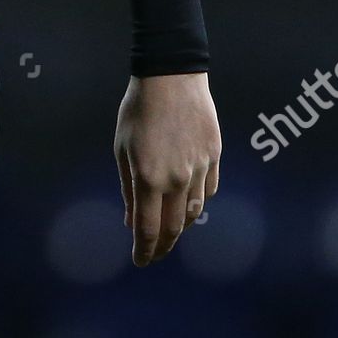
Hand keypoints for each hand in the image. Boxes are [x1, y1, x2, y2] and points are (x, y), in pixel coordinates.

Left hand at [114, 71, 220, 266]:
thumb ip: (128, 187)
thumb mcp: (122, 147)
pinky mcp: (214, 157)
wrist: (171, 75)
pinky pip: (207, 190)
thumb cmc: (138, 109)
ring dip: (181, 226)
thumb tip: (130, 220)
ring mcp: (200, 169)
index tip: (140, 261)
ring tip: (170, 231)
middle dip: (163, 246)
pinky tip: (188, 202)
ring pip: (194, 211)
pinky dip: (197, 201)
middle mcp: (177, 179)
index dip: (144, 250)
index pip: (148, 229)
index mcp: (149, 178)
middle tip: (154, 254)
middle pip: (174, 228)